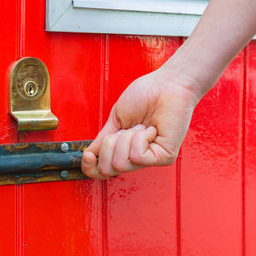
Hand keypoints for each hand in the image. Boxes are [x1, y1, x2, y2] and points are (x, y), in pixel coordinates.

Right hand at [81, 67, 203, 179]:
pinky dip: (140, 138)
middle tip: (125, 129)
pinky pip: (137, 156)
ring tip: (140, 126)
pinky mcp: (164, 157)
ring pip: (121, 163)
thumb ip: (103, 139)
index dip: (90, 167)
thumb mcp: (116, 119)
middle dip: (109, 145)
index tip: (88, 155)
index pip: (102, 171)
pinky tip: (151, 128)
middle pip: (108, 169)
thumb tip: (89, 154)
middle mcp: (136, 157)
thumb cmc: (146, 94)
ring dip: (125, 139)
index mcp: (123, 148)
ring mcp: (151, 159)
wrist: (168, 84)